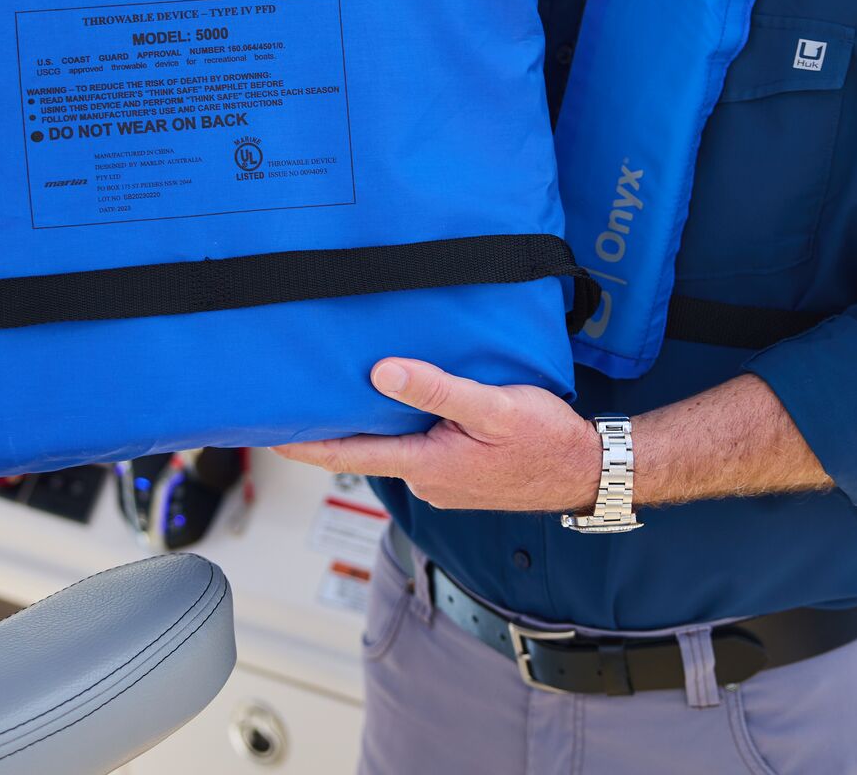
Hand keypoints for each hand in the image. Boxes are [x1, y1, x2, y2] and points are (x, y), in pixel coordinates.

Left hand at [274, 359, 600, 512]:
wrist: (589, 470)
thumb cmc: (546, 439)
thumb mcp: (493, 407)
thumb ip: (437, 390)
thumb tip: (382, 374)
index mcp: (425, 465)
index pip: (348, 454)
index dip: (305, 444)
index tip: (267, 434)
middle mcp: (425, 480)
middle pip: (368, 447)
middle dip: (339, 423)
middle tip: (306, 391)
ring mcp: (441, 482)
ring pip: (397, 446)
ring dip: (379, 421)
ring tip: (355, 384)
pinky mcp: (457, 477)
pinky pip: (420, 449)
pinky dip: (408, 428)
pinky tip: (409, 402)